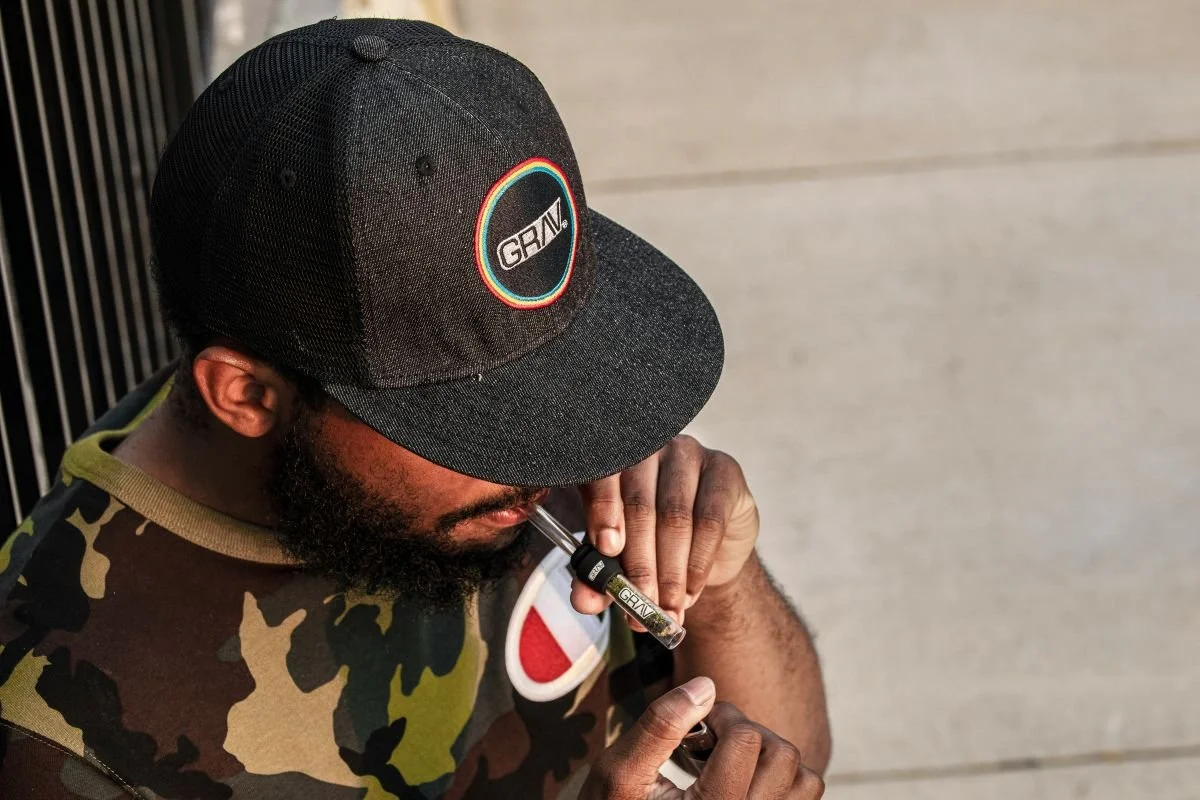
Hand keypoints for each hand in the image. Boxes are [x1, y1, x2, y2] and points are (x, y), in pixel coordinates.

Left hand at [574, 435, 758, 626]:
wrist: (710, 546)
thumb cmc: (655, 543)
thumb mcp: (621, 561)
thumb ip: (598, 578)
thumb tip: (584, 601)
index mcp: (612, 463)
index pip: (602, 479)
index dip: (602, 510)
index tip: (606, 547)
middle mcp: (648, 450)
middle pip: (640, 505)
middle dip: (639, 563)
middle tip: (639, 604)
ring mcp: (688, 455)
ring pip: (675, 516)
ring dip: (670, 571)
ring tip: (667, 608)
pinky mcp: (724, 470)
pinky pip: (710, 520)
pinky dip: (698, 563)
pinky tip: (691, 590)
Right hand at [580, 677, 823, 798]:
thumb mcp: (618, 771)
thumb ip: (660, 726)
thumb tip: (706, 687)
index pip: (746, 740)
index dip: (721, 716)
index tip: (697, 723)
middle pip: (783, 756)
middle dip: (748, 734)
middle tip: (712, 740)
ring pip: (805, 781)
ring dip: (772, 759)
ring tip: (733, 762)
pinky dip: (782, 783)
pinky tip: (743, 782)